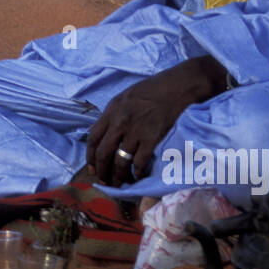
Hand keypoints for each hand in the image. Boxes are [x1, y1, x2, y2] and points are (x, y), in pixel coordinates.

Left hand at [85, 55, 228, 186]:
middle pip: (103, 153)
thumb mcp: (125, 98)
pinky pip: (140, 162)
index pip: (92, 138)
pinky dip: (138, 173)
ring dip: (119, 176)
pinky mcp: (152, 138)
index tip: (93, 168)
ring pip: (120, 161)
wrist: (177, 86)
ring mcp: (135, 131)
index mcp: (111, 111)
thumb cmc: (153, 89)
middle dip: (102, 171)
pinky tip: (139, 176)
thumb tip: (106, 134)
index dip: (90, 157)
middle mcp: (119, 122)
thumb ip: (114, 115)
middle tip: (105, 181)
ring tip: (121, 183)